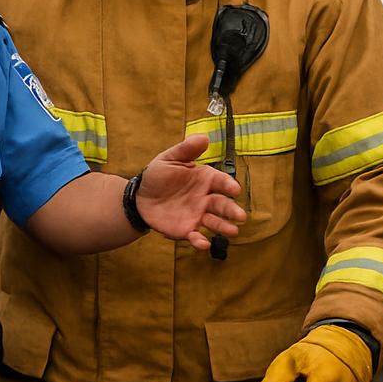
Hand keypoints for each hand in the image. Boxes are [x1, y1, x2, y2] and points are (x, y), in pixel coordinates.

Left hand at [135, 135, 246, 249]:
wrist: (141, 195)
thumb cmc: (159, 174)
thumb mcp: (170, 158)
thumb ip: (187, 149)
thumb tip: (204, 137)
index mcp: (205, 179)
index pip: (220, 182)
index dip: (228, 185)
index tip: (234, 189)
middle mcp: (205, 198)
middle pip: (222, 204)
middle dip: (232, 210)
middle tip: (241, 217)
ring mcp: (197, 215)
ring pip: (214, 222)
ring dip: (224, 227)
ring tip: (233, 232)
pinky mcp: (187, 229)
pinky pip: (195, 236)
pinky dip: (200, 241)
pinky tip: (203, 244)